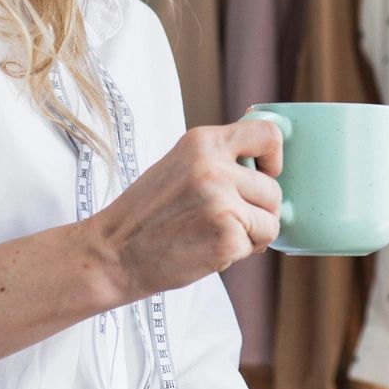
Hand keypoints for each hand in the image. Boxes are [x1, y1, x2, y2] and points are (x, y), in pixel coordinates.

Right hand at [84, 119, 286, 303]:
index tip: (265, 174)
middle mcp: (214, 167)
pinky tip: (206, 249)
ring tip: (214, 234)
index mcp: (203, 142)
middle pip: (273, 190)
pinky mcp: (227, 236)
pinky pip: (257, 245)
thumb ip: (219, 158)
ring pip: (272, 220)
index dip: (274, 158)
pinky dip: (238, 254)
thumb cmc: (147, 214)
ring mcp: (222, 202)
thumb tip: (271, 161)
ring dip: (251, 234)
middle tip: (223, 221)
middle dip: (258, 212)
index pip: (268, 134)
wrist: (113, 253)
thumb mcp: (180, 166)